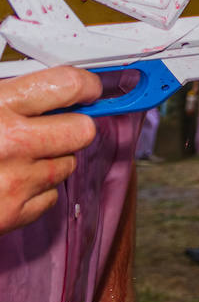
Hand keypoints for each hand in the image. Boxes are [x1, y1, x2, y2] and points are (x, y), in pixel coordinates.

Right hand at [0, 67, 101, 232]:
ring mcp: (15, 183)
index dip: (85, 86)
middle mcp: (12, 144)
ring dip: (49, 160)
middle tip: (51, 126)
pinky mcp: (11, 216)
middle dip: (71, 126)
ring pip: (67, 165)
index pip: (70, 85)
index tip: (88, 89)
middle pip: (83, 130)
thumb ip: (7, 94)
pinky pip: (49, 198)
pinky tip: (6, 183)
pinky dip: (34, 192)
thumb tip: (54, 89)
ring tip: (13, 158)